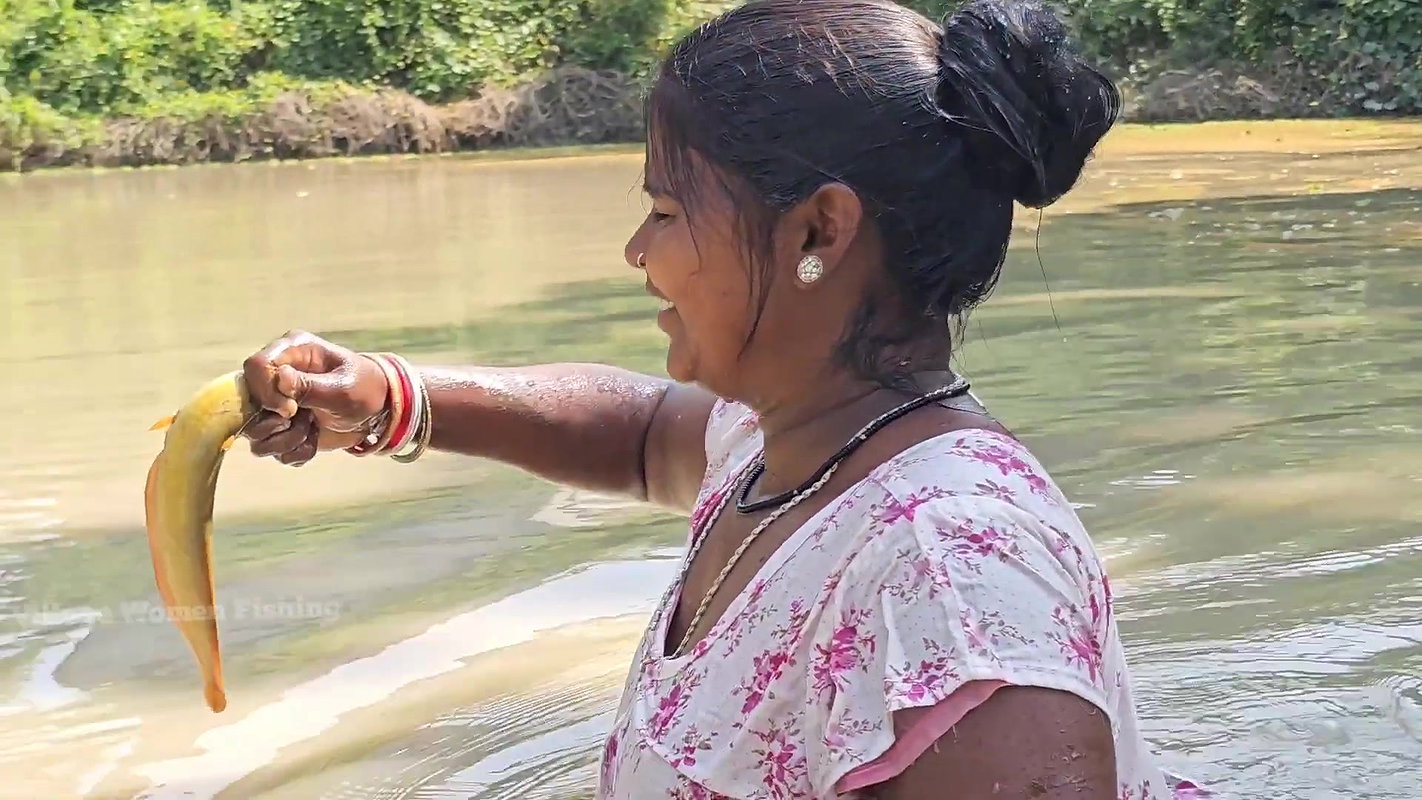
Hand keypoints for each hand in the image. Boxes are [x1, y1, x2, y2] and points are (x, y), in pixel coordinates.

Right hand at [240, 330, 389, 464]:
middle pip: (246, 403)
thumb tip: (280, 378)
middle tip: (305, 420)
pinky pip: (270, 448)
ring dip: (285, 440)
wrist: (378, 414)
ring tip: (311, 430)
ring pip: (255, 433)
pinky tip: (313, 440)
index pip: (255, 366)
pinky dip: (294, 451)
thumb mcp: (343, 388)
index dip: (266, 392)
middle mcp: (276, 376)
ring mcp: (275, 403)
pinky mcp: (279, 427)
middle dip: (276, 423)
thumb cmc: (364, 389)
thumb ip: (310, 386)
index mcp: (292, 352)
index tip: (291, 410)